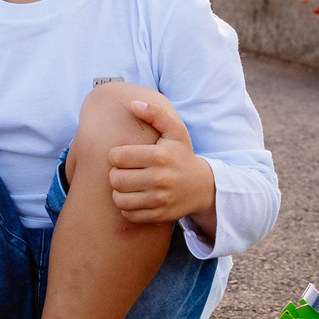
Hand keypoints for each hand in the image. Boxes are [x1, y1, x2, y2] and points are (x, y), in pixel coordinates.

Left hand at [108, 96, 216, 238]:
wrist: (202, 187)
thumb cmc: (182, 155)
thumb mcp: (175, 131)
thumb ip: (155, 114)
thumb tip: (133, 103)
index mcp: (159, 156)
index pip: (118, 157)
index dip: (115, 155)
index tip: (123, 156)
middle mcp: (160, 179)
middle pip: (115, 179)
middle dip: (115, 174)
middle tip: (123, 171)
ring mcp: (160, 200)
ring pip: (119, 199)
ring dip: (118, 192)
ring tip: (126, 185)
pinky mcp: (159, 215)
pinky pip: (128, 214)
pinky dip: (126, 207)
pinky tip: (133, 198)